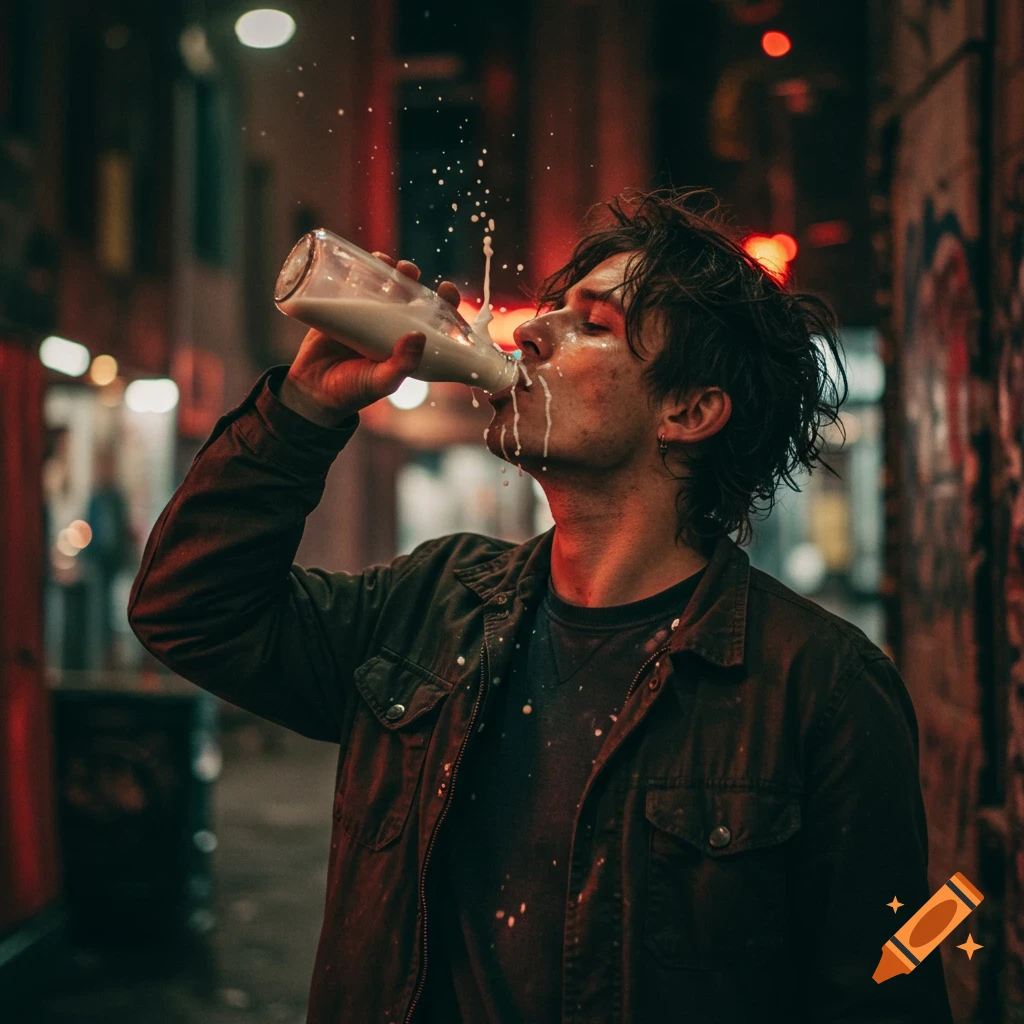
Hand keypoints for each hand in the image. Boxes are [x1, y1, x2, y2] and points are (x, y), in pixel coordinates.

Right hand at [280, 255, 461, 426]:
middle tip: (408, 269)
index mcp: (407, 345)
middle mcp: (389, 329)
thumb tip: (419, 336)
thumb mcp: (381, 382)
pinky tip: (358, 258)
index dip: (444, 302)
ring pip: (381, 286)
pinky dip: (355, 270)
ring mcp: (365, 318)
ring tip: (384, 259)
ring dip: (386, 268)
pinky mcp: (340, 311)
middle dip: (411, 278)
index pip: (434, 320)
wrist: (312, 391)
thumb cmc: (353, 391)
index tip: (447, 287)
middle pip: (407, 296)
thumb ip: (401, 365)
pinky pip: (350, 286)